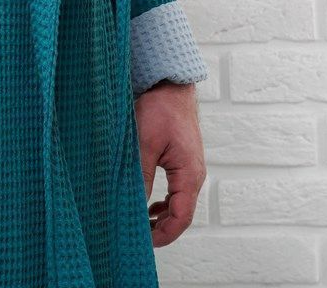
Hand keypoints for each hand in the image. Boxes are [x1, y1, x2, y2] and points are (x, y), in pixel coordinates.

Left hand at [134, 80, 206, 246]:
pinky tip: (149, 205)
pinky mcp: (182, 160)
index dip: (163, 235)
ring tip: (140, 224)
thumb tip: (133, 206)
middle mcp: (194, 174)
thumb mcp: (145, 144)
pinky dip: (164, 202)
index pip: (181, 217)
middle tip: (137, 236)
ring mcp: (189, 168)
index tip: (143, 243)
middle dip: (161, 229)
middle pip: (181, 213)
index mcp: (189, 174)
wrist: (170, 84)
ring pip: (178, 202)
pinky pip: (176, 190)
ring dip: (162, 216)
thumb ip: (140, 177)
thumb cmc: (161, 109)